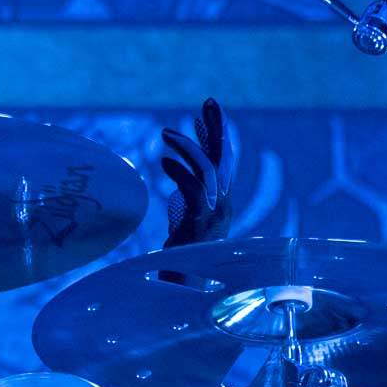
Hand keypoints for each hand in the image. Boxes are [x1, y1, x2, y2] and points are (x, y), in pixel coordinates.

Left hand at [160, 98, 233, 247]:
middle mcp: (223, 204)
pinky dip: (178, 172)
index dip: (215, 136)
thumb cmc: (182, 254)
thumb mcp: (186, 215)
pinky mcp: (200, 223)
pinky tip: (162, 162)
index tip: (204, 113)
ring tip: (165, 133)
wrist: (185, 284)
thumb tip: (175, 164)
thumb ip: (186, 192)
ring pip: (208, 170)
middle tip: (208, 101)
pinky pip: (192, 190)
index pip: (223, 160)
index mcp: (222, 201)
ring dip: (188, 147)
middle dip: (217, 128)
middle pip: (224, 158)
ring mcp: (214, 213)